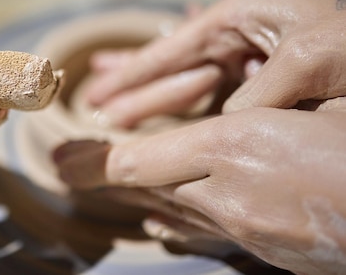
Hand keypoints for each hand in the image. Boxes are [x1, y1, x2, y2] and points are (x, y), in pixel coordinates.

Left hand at [53, 107, 345, 273]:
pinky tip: (159, 222)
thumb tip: (196, 137)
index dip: (96, 161)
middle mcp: (231, 197)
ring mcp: (249, 231)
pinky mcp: (270, 251)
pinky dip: (177, 222)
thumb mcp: (302, 113)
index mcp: (236, 148)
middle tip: (63, 169)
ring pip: (173, 209)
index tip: (62, 161)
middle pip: (146, 187)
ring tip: (97, 184)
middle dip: (100, 177)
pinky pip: (207, 234)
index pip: (140, 161)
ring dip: (135, 195)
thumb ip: (241, 128)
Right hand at [85, 0, 345, 127]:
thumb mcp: (308, 61)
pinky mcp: (268, 80)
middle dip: (134, 87)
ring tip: (114, 109)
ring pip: (189, 82)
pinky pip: (216, 93)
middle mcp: (240, 35)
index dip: (134, 75)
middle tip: (95, 106)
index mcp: (239, 16)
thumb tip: (224, 126)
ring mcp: (253, 58)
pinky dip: (187, 104)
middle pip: (171, 66)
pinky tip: (165, 110)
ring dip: (152, 97)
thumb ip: (254, 95)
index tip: (99, 95)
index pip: (171, 49)